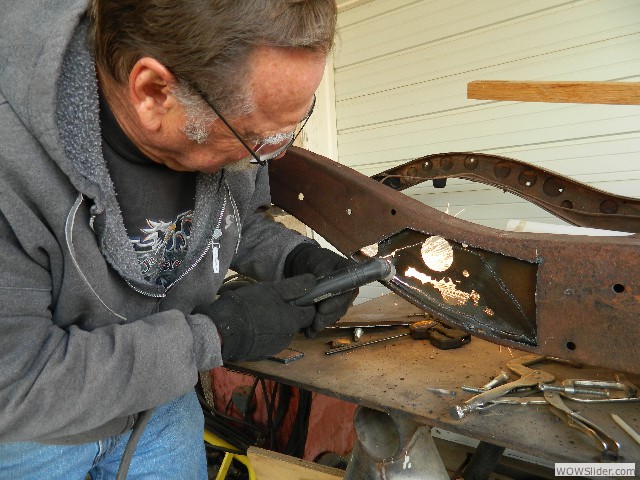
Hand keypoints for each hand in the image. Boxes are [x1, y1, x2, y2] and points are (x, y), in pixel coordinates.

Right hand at [193, 275, 316, 361]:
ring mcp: (275, 347)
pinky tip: (253, 326)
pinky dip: (265, 334)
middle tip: (272, 302)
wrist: (222, 331)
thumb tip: (314, 281)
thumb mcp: (271, 290)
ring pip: (282, 332)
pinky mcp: (262, 354)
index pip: (311, 313)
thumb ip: (294, 287)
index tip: (295, 296)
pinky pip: (269, 341)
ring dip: (276, 323)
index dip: (306, 304)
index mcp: (293, 320)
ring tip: (259, 313)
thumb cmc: (248, 306)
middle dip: (289, 313)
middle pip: (296, 323)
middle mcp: (288, 337)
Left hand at [284, 243, 357, 336]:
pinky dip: (316, 326)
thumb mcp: (317, 260)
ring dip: (322, 324)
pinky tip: (308, 332)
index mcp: (349, 275)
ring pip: (334, 316)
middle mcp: (348, 290)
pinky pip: (326, 319)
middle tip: (314, 325)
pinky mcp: (331, 309)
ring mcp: (340, 301)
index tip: (323, 309)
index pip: (346, 292)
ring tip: (309, 330)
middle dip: (327, 318)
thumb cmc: (313, 260)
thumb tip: (325, 278)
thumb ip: (323, 269)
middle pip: (341, 307)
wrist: (303, 265)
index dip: (335, 302)